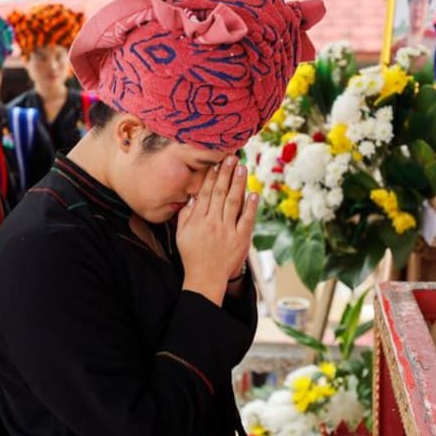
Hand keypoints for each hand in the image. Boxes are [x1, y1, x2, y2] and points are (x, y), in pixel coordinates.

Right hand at [176, 155, 258, 305]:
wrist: (205, 278)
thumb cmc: (192, 255)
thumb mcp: (182, 234)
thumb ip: (185, 215)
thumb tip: (192, 196)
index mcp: (197, 220)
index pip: (205, 192)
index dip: (212, 176)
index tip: (217, 162)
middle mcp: (212, 223)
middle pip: (220, 193)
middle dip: (226, 173)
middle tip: (232, 157)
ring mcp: (227, 231)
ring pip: (233, 202)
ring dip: (238, 184)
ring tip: (242, 168)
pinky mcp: (240, 240)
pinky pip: (246, 220)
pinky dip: (250, 207)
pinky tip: (253, 194)